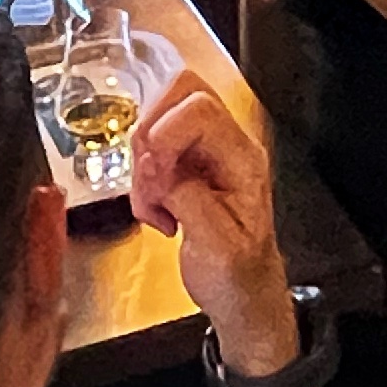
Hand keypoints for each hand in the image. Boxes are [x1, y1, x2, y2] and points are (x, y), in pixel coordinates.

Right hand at [131, 74, 297, 373]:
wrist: (242, 294)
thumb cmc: (237, 276)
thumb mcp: (216, 247)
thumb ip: (190, 198)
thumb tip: (162, 171)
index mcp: (243, 159)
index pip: (201, 110)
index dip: (165, 134)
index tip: (155, 176)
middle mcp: (228, 144)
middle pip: (182, 92)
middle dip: (149, 134)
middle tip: (148, 181)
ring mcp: (207, 151)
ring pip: (160, 118)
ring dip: (143, 163)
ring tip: (154, 206)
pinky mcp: (187, 165)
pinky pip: (153, 150)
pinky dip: (142, 179)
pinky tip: (156, 210)